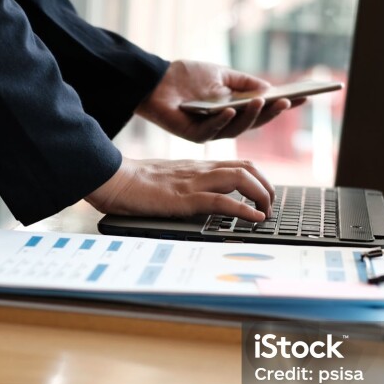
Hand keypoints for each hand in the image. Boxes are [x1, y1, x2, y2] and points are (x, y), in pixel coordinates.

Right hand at [85, 157, 273, 220]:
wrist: (113, 179)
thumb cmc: (134, 183)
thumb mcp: (168, 180)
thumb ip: (187, 185)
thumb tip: (201, 201)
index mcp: (197, 167)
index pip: (239, 164)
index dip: (259, 179)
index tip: (264, 196)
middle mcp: (200, 170)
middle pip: (248, 168)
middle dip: (266, 187)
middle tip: (269, 206)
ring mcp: (193, 183)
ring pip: (241, 179)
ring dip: (261, 196)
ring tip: (266, 213)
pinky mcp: (184, 198)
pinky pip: (222, 200)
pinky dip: (243, 209)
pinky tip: (253, 218)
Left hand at [136, 60, 305, 142]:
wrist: (156, 82)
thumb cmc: (186, 77)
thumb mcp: (221, 74)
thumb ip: (244, 82)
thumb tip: (270, 88)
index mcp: (234, 109)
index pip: (263, 110)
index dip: (282, 106)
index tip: (304, 98)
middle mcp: (225, 123)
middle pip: (253, 122)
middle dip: (271, 113)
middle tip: (285, 102)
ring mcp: (211, 131)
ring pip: (236, 128)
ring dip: (249, 115)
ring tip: (261, 101)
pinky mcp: (194, 134)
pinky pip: (212, 129)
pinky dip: (223, 119)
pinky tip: (230, 109)